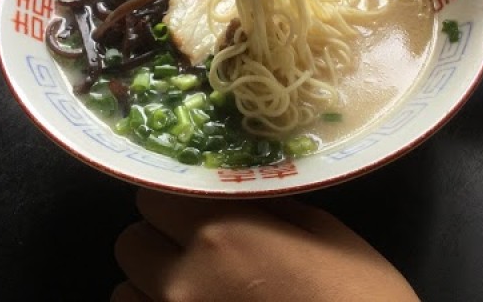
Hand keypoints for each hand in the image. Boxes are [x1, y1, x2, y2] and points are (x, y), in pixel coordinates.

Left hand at [113, 188, 418, 301]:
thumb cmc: (357, 297)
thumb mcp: (324, 234)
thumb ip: (267, 205)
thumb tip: (233, 191)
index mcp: (221, 235)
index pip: (153, 195)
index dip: (174, 199)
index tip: (194, 206)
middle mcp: (181, 282)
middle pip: (131, 242)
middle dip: (159, 240)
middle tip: (198, 251)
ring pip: (125, 292)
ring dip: (150, 286)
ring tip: (196, 293)